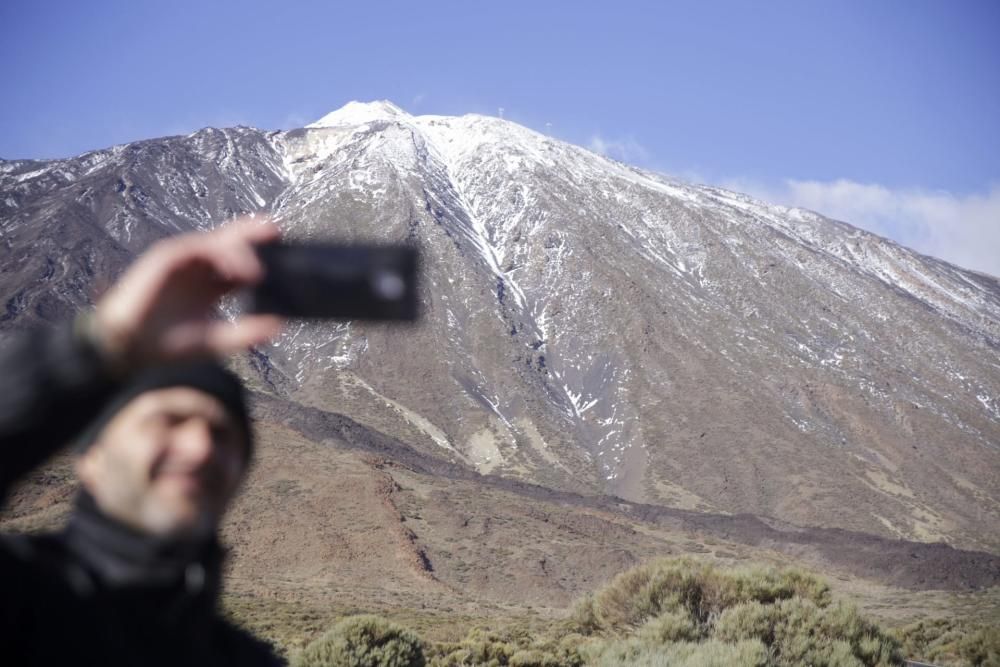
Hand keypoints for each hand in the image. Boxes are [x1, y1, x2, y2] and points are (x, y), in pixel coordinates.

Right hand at [92, 217, 284, 370]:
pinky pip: (198, 248)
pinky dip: (219, 255)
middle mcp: (200, 270)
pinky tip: (237, 271)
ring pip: (217, 242)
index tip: (288, 258)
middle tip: (278, 232)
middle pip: (231, 244)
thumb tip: (280, 326)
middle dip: (254, 235)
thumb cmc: (169, 346)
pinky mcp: (167, 257)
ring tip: (262, 262)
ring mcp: (183, 261)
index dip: (263, 258)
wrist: (129, 348)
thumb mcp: (217, 340)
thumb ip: (247, 333)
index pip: (242, 265)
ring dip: (241, 247)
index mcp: (212, 286)